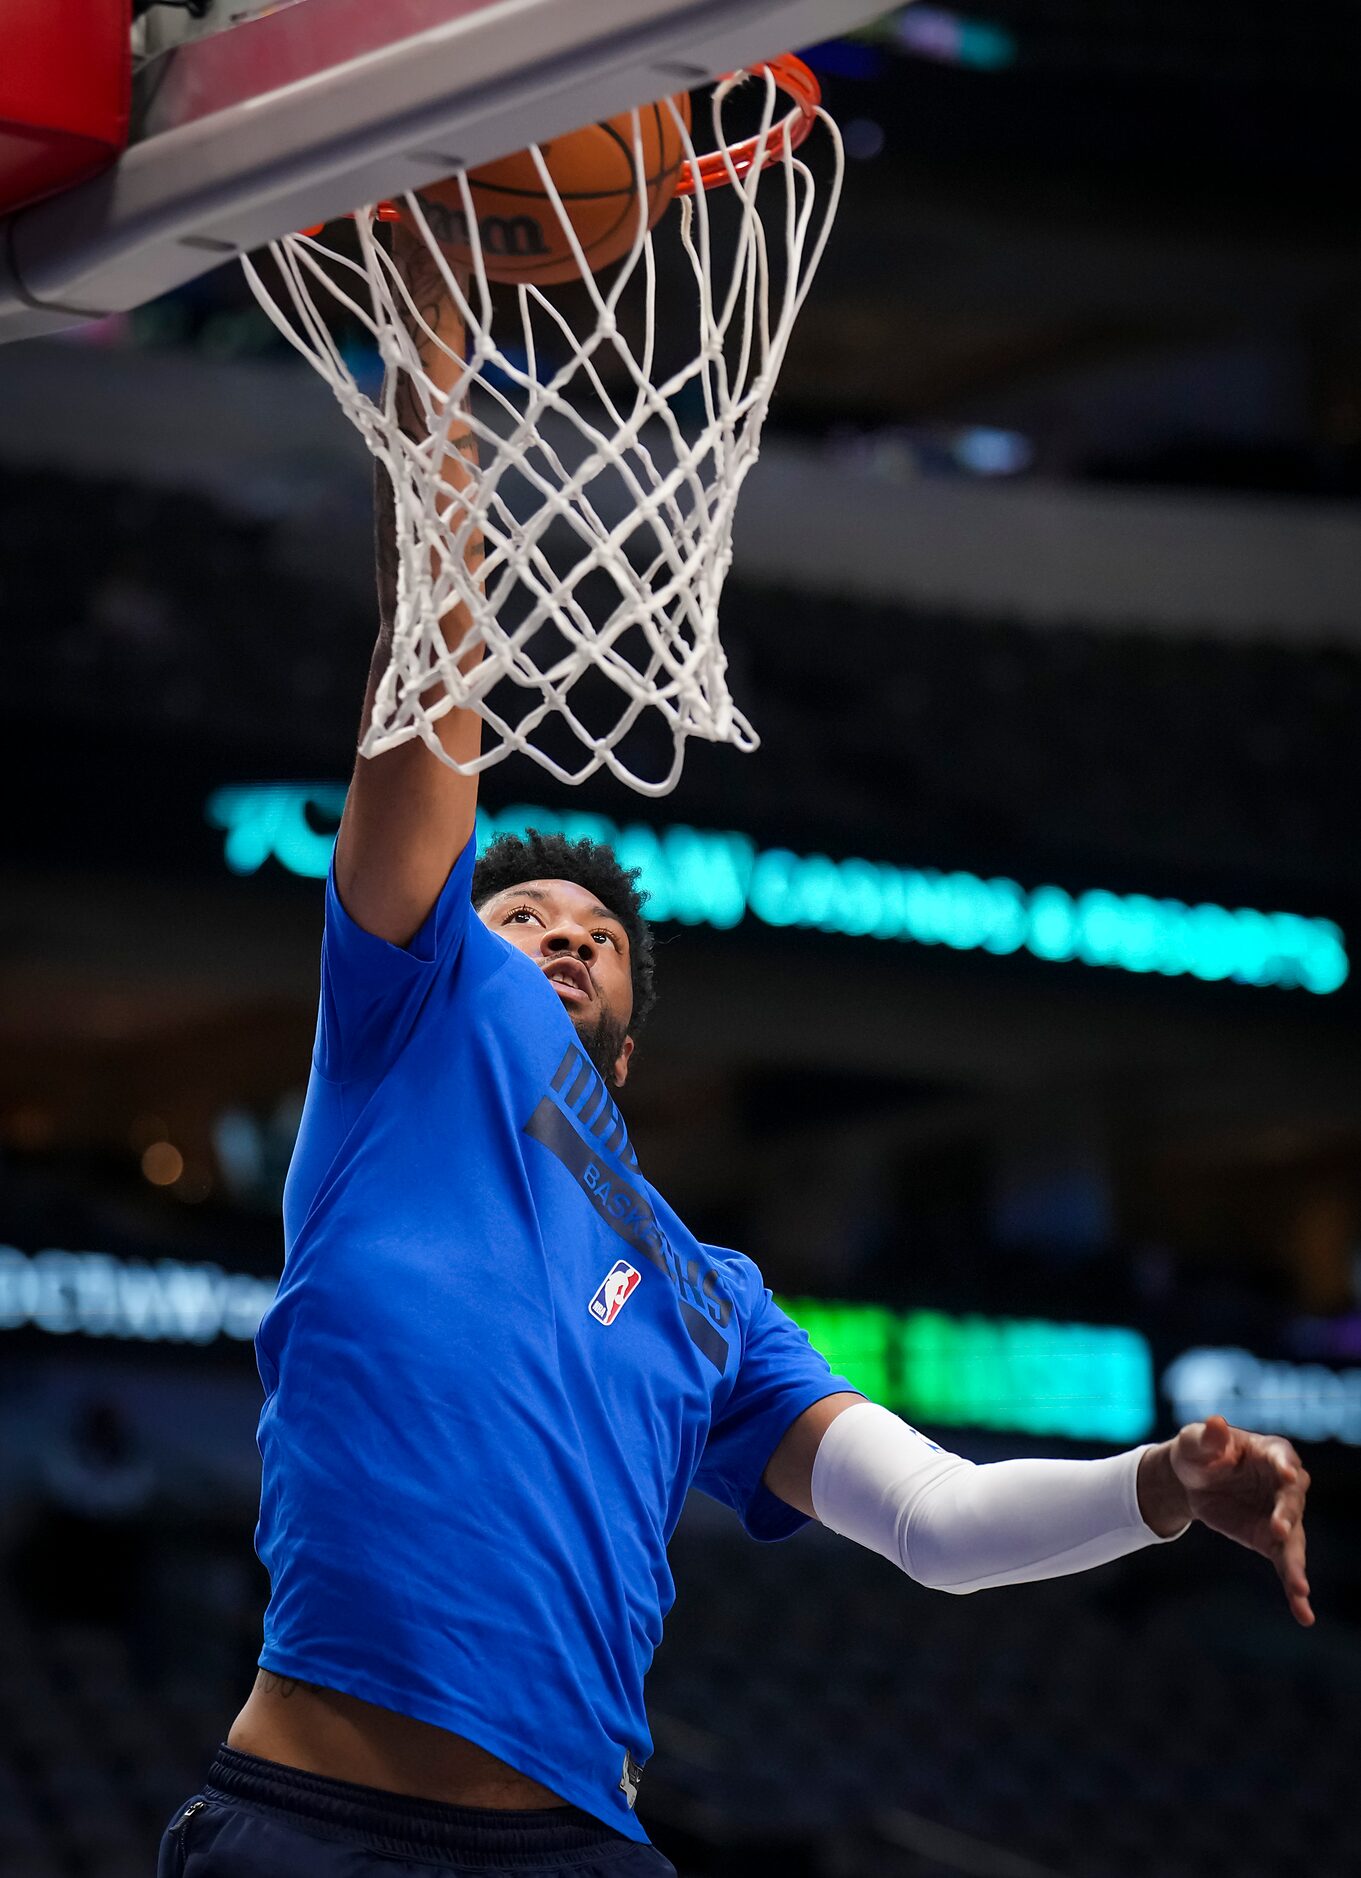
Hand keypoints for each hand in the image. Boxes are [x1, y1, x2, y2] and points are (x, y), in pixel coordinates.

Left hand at [1170, 1415, 1313, 1627]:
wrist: (1190, 1481)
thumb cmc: (1198, 1452)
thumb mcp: (1194, 1442)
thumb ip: (1206, 1437)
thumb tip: (1215, 1423)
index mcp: (1269, 1453)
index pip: (1283, 1457)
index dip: (1285, 1466)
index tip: (1287, 1475)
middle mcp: (1284, 1485)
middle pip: (1292, 1500)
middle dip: (1287, 1515)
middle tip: (1279, 1530)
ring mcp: (1281, 1516)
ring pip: (1294, 1540)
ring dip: (1297, 1563)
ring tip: (1299, 1588)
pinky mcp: (1270, 1541)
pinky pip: (1286, 1566)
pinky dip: (1294, 1589)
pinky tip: (1303, 1613)